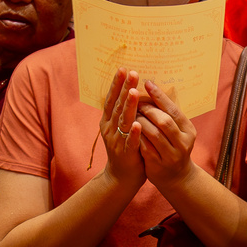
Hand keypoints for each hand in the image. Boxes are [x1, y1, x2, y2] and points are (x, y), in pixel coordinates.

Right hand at [100, 68, 146, 188]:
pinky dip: (134, 132)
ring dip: (128, 106)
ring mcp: (116, 141)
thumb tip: (130, 90)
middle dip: (124, 88)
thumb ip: (124, 112)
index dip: (117, 84)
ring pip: (123, 121)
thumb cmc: (125, 148)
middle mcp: (110, 129)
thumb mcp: (121, 128)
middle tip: (131, 72)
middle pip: (117, 106)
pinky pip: (130, 141)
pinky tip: (138, 123)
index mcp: (108, 121)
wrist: (121, 177)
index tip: (123, 69)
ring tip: (133, 92)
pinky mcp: (125, 153)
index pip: (112, 99)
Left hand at [136, 79, 196, 186]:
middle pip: (165, 121)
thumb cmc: (172, 147)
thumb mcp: (176, 131)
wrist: (176, 177)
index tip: (147, 83)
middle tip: (135, 99)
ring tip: (130, 112)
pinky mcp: (159, 165)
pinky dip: (137, 137)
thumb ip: (167, 115)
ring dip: (140, 121)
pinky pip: (145, 147)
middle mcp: (183, 143)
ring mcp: (171, 155)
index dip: (159, 96)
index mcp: (188, 130)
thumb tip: (152, 89)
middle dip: (148, 109)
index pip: (173, 109)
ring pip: (154, 134)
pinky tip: (129, 128)